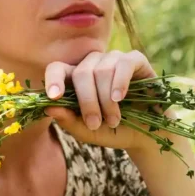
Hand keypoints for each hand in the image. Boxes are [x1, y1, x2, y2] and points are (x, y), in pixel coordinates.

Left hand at [43, 49, 170, 152]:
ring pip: (102, 70)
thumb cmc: (112, 131)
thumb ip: (68, 121)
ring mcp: (114, 60)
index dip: (53, 80)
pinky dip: (120, 82)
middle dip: (87, 101)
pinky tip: (119, 98)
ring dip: (106, 99)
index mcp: (75, 79)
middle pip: (82, 72)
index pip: (57, 69)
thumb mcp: (87, 132)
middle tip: (95, 124)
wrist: (145, 136)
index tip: (54, 97)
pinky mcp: (136, 61)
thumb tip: (49, 107)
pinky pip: (124, 63)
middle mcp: (93, 65)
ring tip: (114, 120)